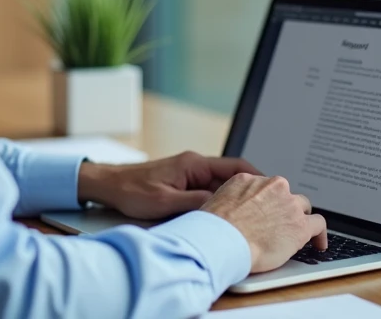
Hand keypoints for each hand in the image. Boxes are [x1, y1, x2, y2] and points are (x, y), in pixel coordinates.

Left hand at [77, 151, 260, 219]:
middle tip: (267, 207)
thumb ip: (195, 203)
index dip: (256, 178)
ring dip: (235, 198)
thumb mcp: (165, 201)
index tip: (272, 189)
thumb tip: (222, 208)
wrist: (109, 185)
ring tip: (252, 215)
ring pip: (221, 185)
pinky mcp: (183, 183)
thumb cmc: (132, 191)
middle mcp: (195, 165)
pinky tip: (225, 216)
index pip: (235, 167)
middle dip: (250, 191)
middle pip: (232, 177)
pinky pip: (209, 191)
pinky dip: (219, 201)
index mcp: (194, 164)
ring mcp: (189, 173)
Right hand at [199, 174, 326, 273]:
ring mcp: (288, 204)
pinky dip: (319, 234)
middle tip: (279, 223)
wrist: (222, 241)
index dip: (267, 201)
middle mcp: (271, 186)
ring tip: (298, 233)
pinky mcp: (300, 225)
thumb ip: (230, 202)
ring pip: (302, 207)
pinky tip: (318, 243)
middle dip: (283, 207)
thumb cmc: (213, 230)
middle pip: (285, 194)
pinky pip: (318, 224)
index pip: (264, 187)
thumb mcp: (215, 203)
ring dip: (299, 218)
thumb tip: (231, 215)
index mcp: (248, 179)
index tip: (267, 211)